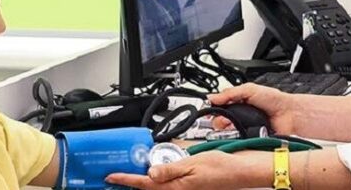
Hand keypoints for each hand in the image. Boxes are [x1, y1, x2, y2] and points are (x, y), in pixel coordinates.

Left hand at [106, 150, 267, 189]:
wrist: (239, 173)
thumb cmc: (221, 168)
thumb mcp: (193, 163)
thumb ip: (170, 169)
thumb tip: (150, 172)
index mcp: (176, 187)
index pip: (145, 184)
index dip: (126, 180)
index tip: (111, 177)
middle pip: (149, 189)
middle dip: (133, 182)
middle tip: (117, 175)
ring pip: (157, 188)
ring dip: (144, 182)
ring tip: (131, 174)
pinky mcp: (188, 187)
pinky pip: (168, 186)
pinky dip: (158, 180)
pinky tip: (155, 173)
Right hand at [208, 83, 295, 134]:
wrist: (289, 114)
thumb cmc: (274, 100)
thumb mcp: (249, 89)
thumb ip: (230, 93)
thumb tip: (211, 97)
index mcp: (237, 102)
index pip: (218, 106)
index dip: (213, 109)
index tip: (210, 110)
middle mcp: (239, 116)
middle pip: (219, 121)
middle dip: (219, 119)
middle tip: (225, 118)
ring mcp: (243, 128)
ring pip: (226, 132)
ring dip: (227, 128)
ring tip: (233, 124)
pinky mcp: (248, 138)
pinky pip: (237, 140)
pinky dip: (236, 137)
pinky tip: (239, 132)